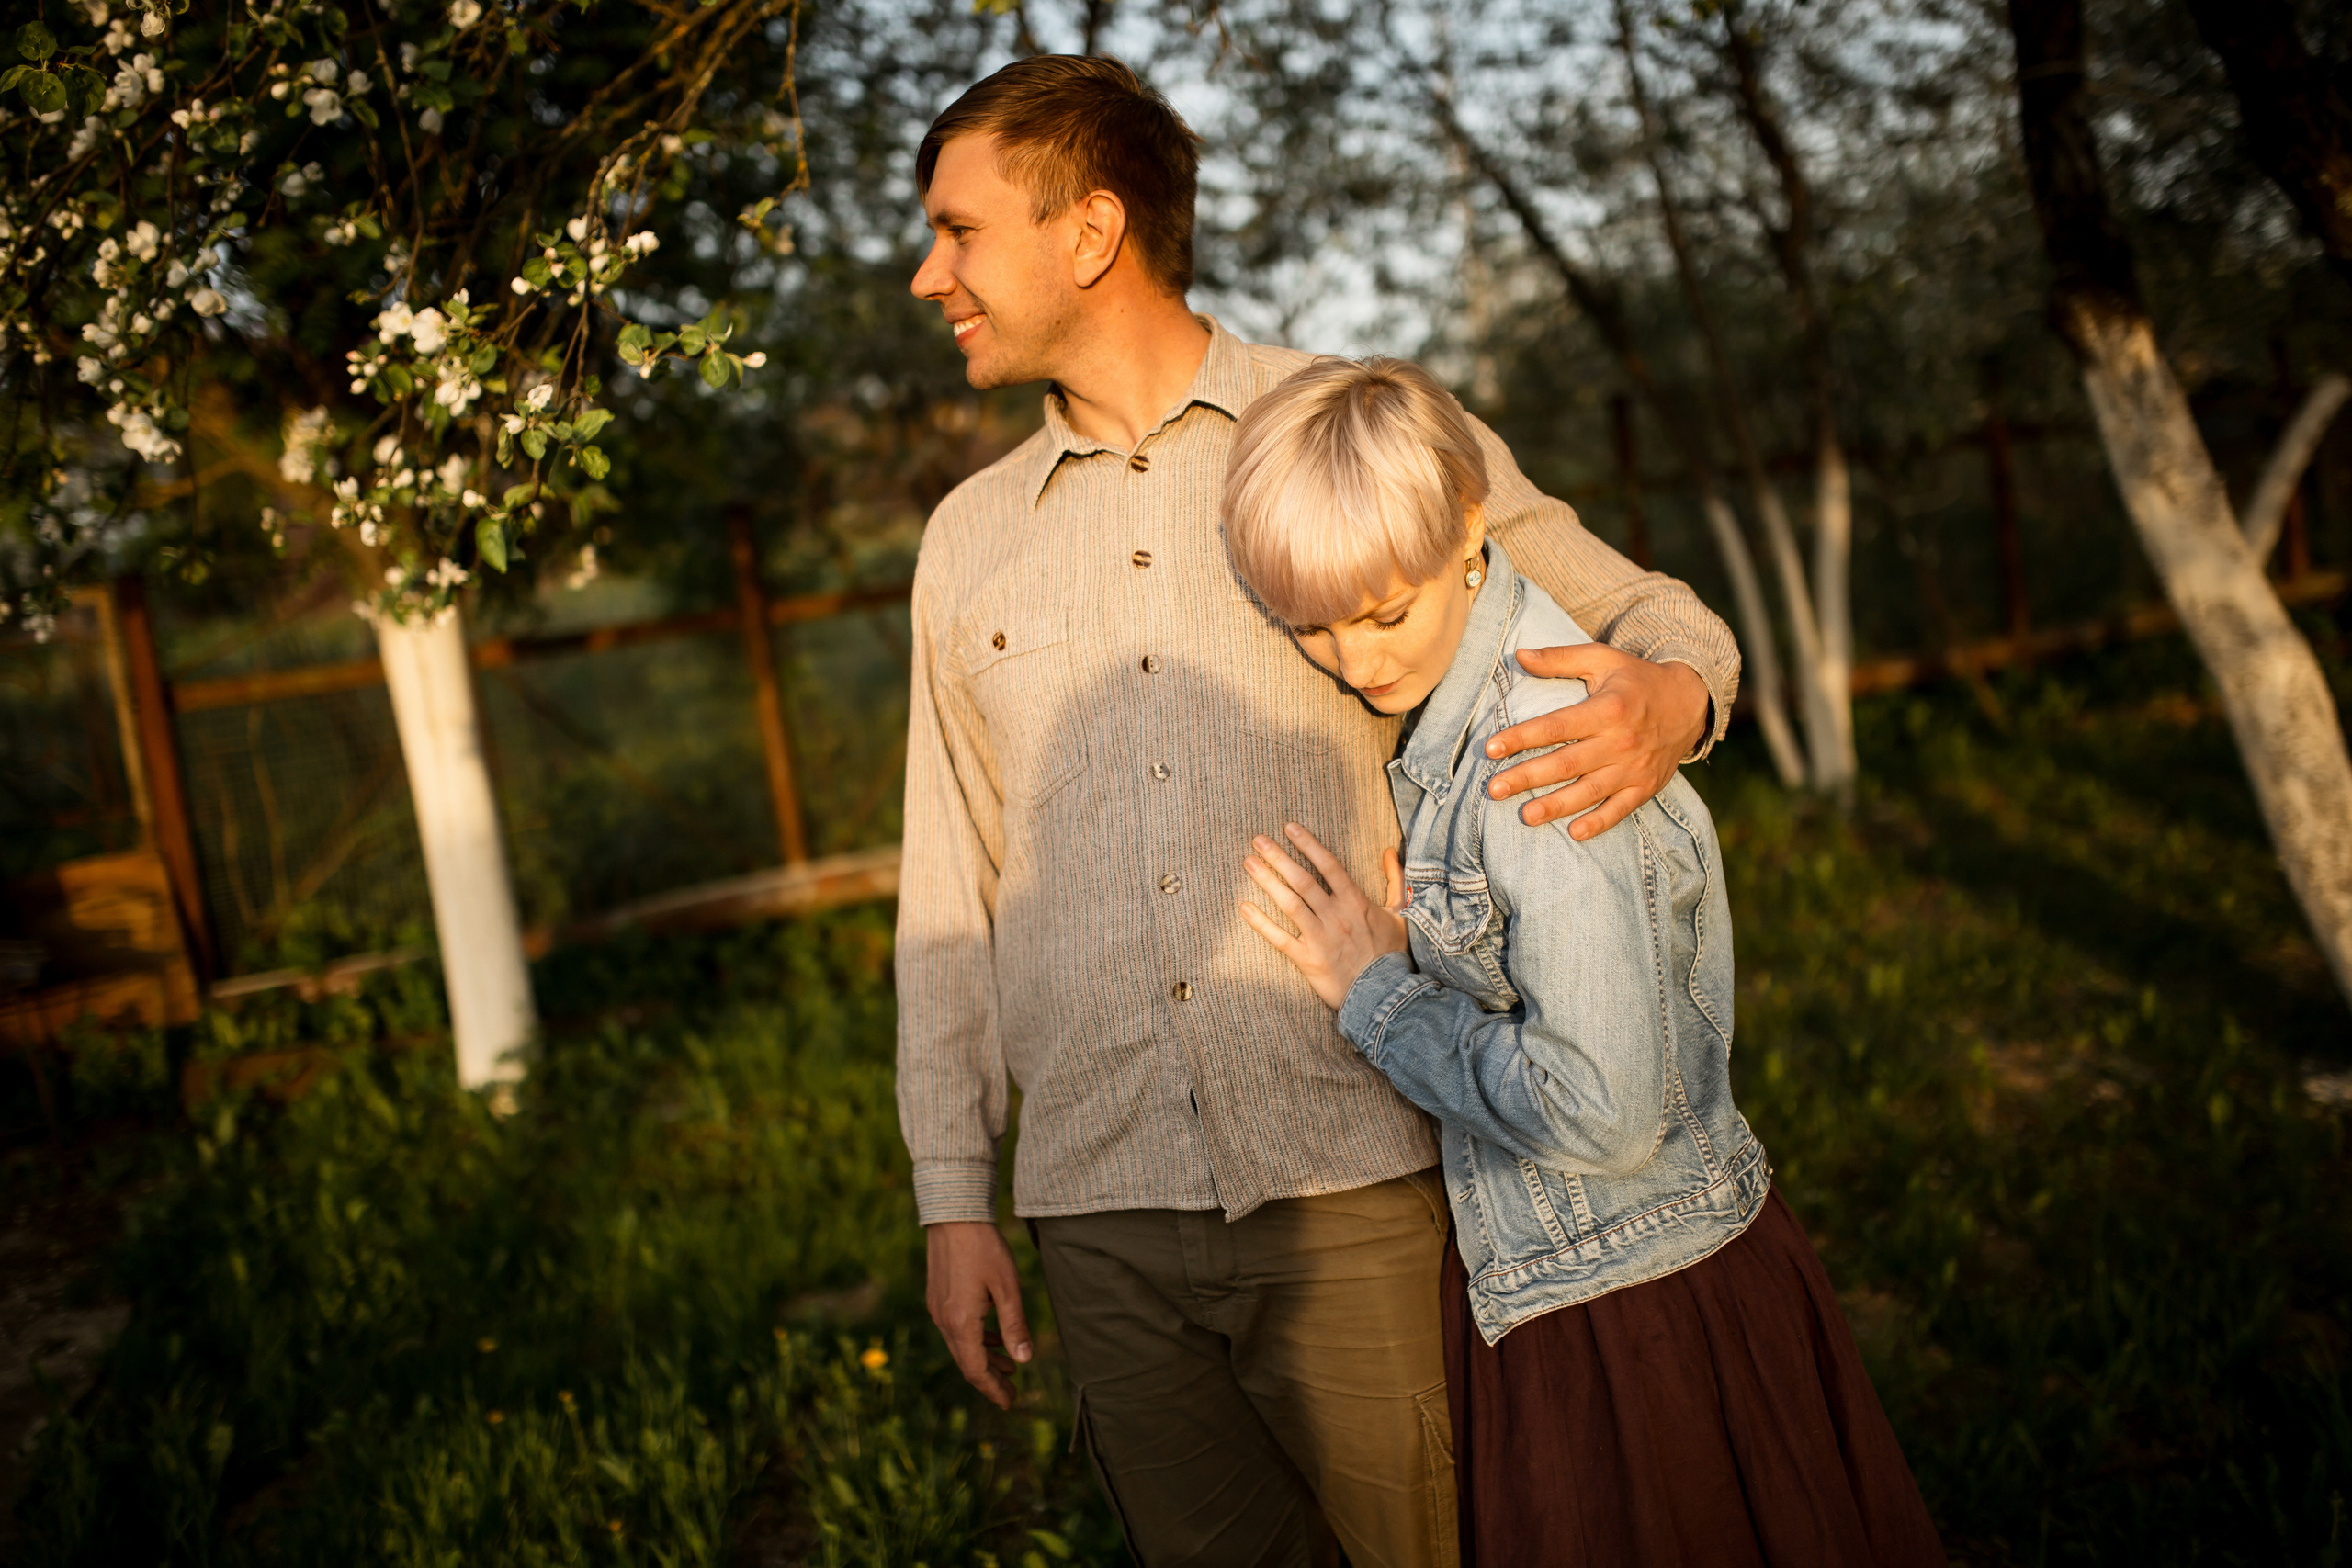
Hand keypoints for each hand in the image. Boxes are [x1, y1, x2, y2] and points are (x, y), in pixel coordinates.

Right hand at [925, 1221, 1033, 1409]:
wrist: (953, 1216)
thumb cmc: (984, 1248)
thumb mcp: (1007, 1287)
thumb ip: (1014, 1325)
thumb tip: (1023, 1361)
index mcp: (961, 1323)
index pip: (976, 1370)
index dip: (993, 1389)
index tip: (1010, 1403)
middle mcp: (944, 1321)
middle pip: (967, 1363)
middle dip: (990, 1380)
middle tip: (1011, 1393)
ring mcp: (938, 1309)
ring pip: (961, 1347)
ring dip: (984, 1359)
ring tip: (1010, 1367)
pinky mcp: (938, 1297)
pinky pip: (956, 1330)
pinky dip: (975, 1340)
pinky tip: (993, 1338)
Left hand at [1240, 824, 1408, 1010]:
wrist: (1385, 994)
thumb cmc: (1391, 954)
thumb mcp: (1400, 914)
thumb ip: (1395, 880)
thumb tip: (1391, 851)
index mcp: (1355, 902)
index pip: (1329, 865)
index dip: (1308, 844)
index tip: (1289, 827)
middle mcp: (1335, 916)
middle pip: (1303, 880)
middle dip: (1279, 857)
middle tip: (1258, 839)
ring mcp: (1320, 937)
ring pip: (1289, 903)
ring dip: (1267, 881)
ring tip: (1248, 862)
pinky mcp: (1308, 959)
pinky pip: (1280, 938)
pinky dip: (1260, 923)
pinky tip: (1244, 907)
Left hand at [1484, 647, 1708, 839]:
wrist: (1690, 702)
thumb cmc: (1636, 679)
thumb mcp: (1602, 659)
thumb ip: (1560, 658)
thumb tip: (1519, 655)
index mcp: (1608, 709)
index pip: (1556, 727)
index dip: (1522, 738)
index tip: (1490, 749)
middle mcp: (1620, 741)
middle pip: (1566, 763)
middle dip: (1527, 778)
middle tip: (1493, 789)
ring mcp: (1634, 767)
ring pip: (1589, 791)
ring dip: (1556, 806)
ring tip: (1525, 816)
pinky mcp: (1646, 787)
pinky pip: (1621, 809)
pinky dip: (1600, 823)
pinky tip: (1575, 833)